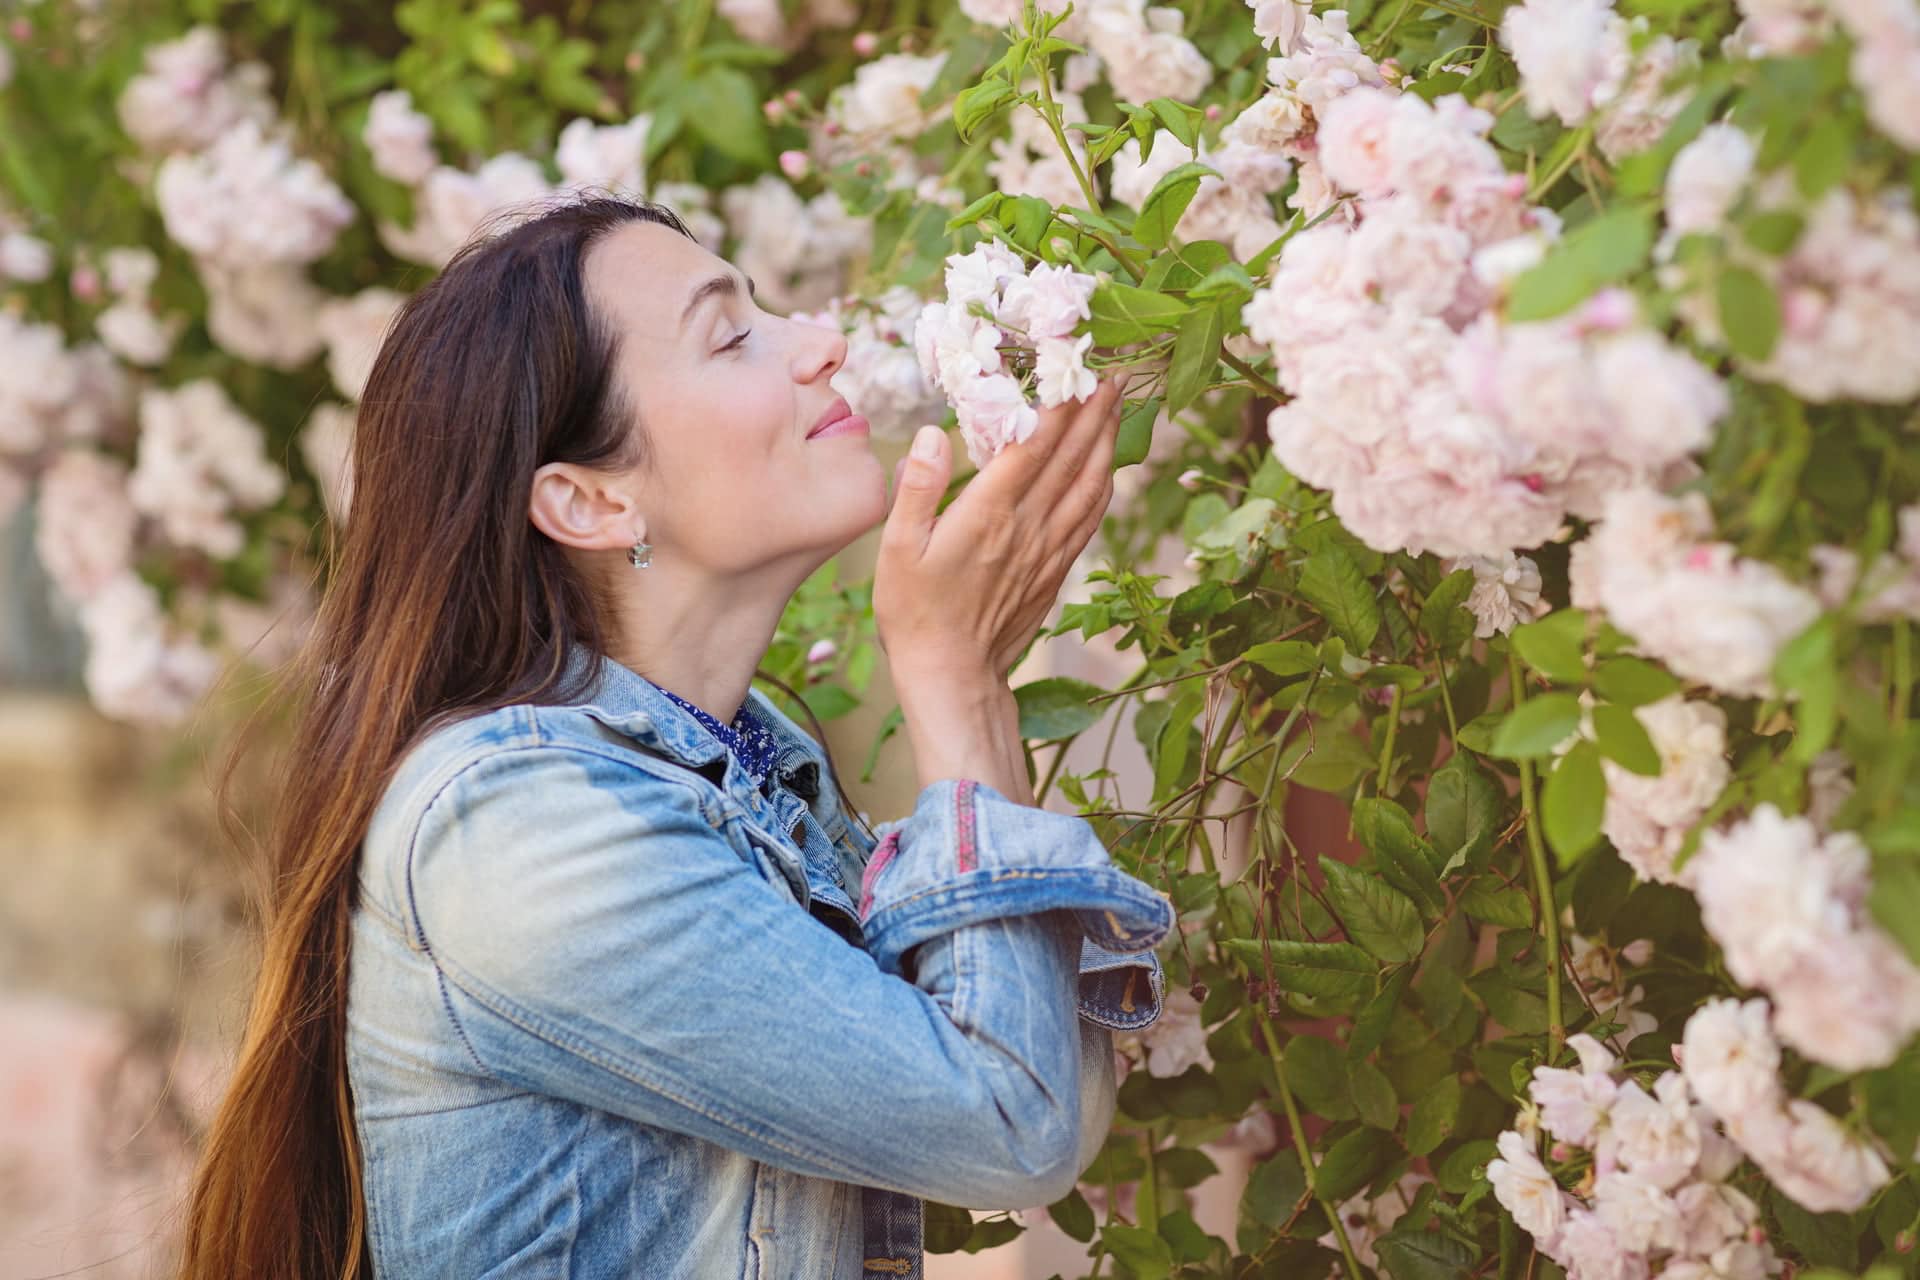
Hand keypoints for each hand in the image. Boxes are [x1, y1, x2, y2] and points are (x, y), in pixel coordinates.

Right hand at [873, 375, 1126, 687]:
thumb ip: (918, 488)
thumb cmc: (914, 612)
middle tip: (1114, 369)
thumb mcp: (896, 549)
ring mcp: (1047, 549)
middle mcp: (1027, 527)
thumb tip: (932, 434)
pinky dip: (1105, 485)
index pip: (1034, 445)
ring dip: (1108, 441)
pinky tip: (1110, 468)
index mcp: (988, 514)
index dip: (1059, 403)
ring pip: (1089, 485)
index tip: (1075, 366)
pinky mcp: (1056, 570)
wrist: (952, 674)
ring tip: (1119, 404)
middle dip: (1094, 409)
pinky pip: (1090, 518)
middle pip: (1071, 456)